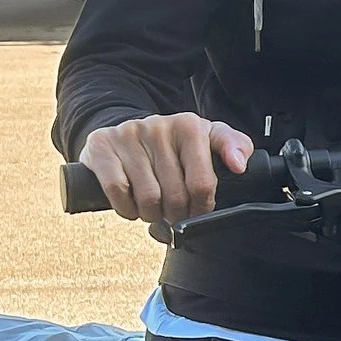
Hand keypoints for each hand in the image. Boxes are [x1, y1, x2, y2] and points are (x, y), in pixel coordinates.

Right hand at [79, 113, 253, 224]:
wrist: (124, 131)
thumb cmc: (172, 144)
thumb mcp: (207, 140)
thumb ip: (234, 146)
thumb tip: (239, 164)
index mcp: (189, 126)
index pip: (202, 183)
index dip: (202, 207)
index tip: (198, 210)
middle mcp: (158, 126)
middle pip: (175, 197)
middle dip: (177, 214)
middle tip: (173, 211)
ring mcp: (128, 135)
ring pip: (148, 199)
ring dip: (151, 214)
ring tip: (153, 206)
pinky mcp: (101, 147)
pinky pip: (118, 192)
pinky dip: (126, 209)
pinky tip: (132, 203)